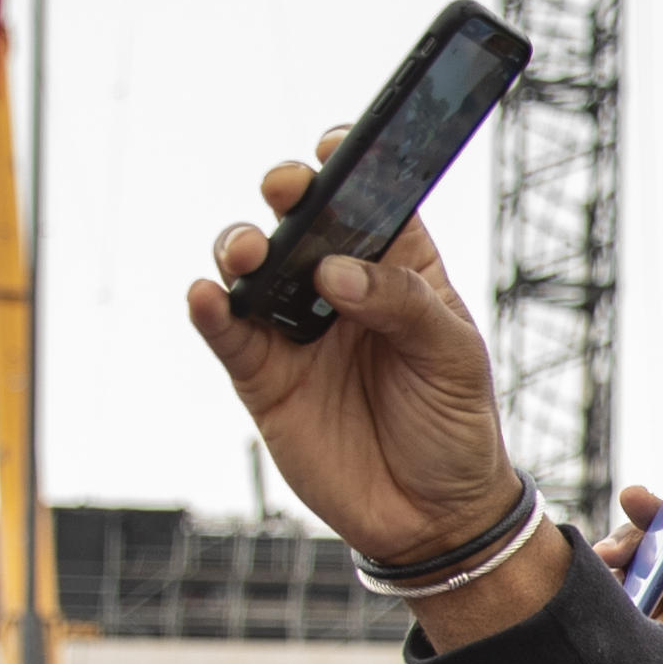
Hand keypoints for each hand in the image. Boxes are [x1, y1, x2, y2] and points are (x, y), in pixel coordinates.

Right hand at [185, 137, 524, 589]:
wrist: (433, 517)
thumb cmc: (454, 427)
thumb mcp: (454, 361)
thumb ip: (403, 305)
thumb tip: (335, 273)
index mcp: (397, 267)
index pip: (369, 198)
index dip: (350, 163)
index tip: (337, 145)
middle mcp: (337, 285)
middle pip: (298, 218)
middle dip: (287, 192)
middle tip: (289, 194)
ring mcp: (294, 327)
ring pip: (250, 265)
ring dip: (240, 246)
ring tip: (249, 254)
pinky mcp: (261, 374)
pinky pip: (224, 330)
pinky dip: (209, 309)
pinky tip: (207, 296)